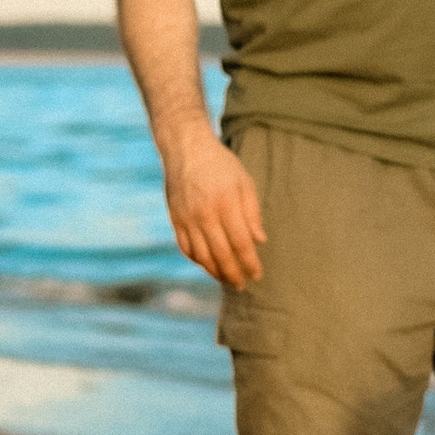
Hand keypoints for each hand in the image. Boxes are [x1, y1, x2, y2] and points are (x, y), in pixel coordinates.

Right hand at [163, 127, 264, 290]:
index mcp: (225, 204)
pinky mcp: (175, 219)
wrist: (186, 149)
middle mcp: (204, 215)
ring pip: (201, 255)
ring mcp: (186, 218)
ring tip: (226, 280)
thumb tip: (260, 241)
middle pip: (220, 254)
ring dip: (214, 272)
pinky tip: (208, 265)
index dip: (249, 262)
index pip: (240, 243)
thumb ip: (252, 212)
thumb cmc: (221, 165)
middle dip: (233, 273)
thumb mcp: (244, 182)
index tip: (257, 275)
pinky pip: (186, 247)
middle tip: (242, 285)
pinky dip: (197, 260)